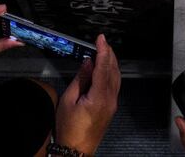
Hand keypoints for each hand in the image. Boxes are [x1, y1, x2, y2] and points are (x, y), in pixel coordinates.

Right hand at [55, 35, 120, 154]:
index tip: (101, 39)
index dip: (103, 50)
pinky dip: (110, 72)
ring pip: (116, 77)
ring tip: (103, 52)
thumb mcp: (69, 100)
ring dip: (111, 62)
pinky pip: (114, 84)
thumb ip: (80, 79)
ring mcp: (112, 103)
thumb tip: (87, 63)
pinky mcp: (111, 107)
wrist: (76, 148)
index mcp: (99, 97)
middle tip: (102, 42)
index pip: (103, 67)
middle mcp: (110, 99)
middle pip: (113, 70)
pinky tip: (104, 68)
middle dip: (109, 53)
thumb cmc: (70, 128)